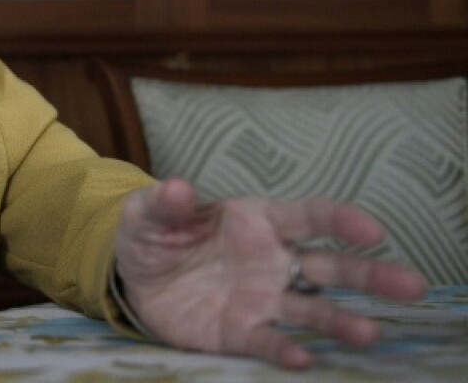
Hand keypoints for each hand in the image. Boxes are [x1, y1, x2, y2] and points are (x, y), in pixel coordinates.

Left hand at [114, 178, 425, 368]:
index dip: (341, 219)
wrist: (134, 277)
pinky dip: (284, 349)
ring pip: (312, 309)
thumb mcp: (147, 212)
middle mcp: (271, 260)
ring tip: (368, 333)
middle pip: (330, 266)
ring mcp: (261, 298)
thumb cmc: (153, 234)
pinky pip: (268, 341)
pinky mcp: (240, 332)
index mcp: (257, 219)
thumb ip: (164, 203)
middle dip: (370, 274)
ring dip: (339, 320)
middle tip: (412, 285)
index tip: (372, 229)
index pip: (308, 215)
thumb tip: (177, 186)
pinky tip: (303, 358)